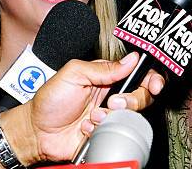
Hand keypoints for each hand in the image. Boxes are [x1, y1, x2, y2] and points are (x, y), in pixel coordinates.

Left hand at [0, 54, 163, 168]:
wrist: (36, 131)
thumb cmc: (50, 99)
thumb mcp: (73, 73)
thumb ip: (103, 67)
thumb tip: (131, 59)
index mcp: (107, 76)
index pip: (138, 72)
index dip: (152, 77)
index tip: (154, 83)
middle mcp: (112, 94)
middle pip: (142, 95)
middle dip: (132, 100)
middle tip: (113, 102)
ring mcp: (110, 115)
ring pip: (132, 116)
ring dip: (113, 116)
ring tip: (94, 117)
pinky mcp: (106, 133)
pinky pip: (117, 132)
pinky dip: (101, 130)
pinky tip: (86, 128)